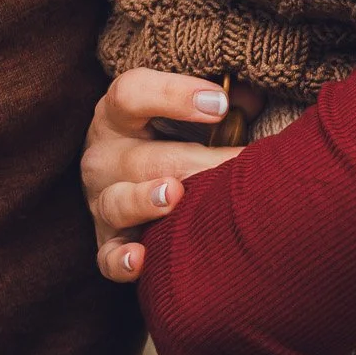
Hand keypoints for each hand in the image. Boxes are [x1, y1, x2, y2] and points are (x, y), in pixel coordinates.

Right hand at [82, 68, 248, 283]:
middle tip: (232, 163)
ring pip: (117, 203)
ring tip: (174, 196)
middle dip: (188, 162)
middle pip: (140, 158)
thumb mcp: (181, 106)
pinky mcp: (105, 240)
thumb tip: (255, 98)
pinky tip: (142, 259)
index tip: (221, 102)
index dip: (174, 95)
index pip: (133, 93)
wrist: (126, 165)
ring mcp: (101, 199)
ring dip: (145, 201)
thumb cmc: (166, 130)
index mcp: (118, 112)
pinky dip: (122, 261)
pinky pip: (107, 257)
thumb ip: (217, 99)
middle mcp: (104, 155)